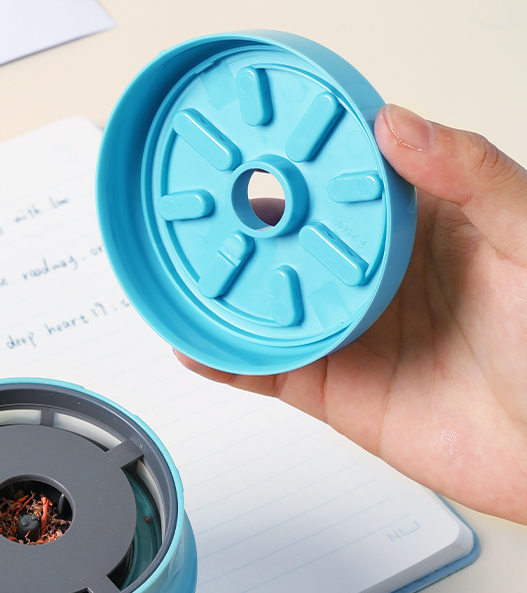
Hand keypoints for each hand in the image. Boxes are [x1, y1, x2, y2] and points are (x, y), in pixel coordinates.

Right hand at [178, 104, 526, 523]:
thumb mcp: (526, 238)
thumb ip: (470, 174)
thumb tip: (397, 126)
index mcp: (416, 231)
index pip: (341, 186)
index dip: (297, 163)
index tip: (256, 144)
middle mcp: (372, 280)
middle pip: (291, 244)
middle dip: (242, 226)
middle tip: (200, 209)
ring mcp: (346, 334)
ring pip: (268, 306)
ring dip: (222, 292)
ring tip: (179, 273)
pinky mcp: (330, 388)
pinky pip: (265, 369)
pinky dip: (224, 359)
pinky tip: (194, 342)